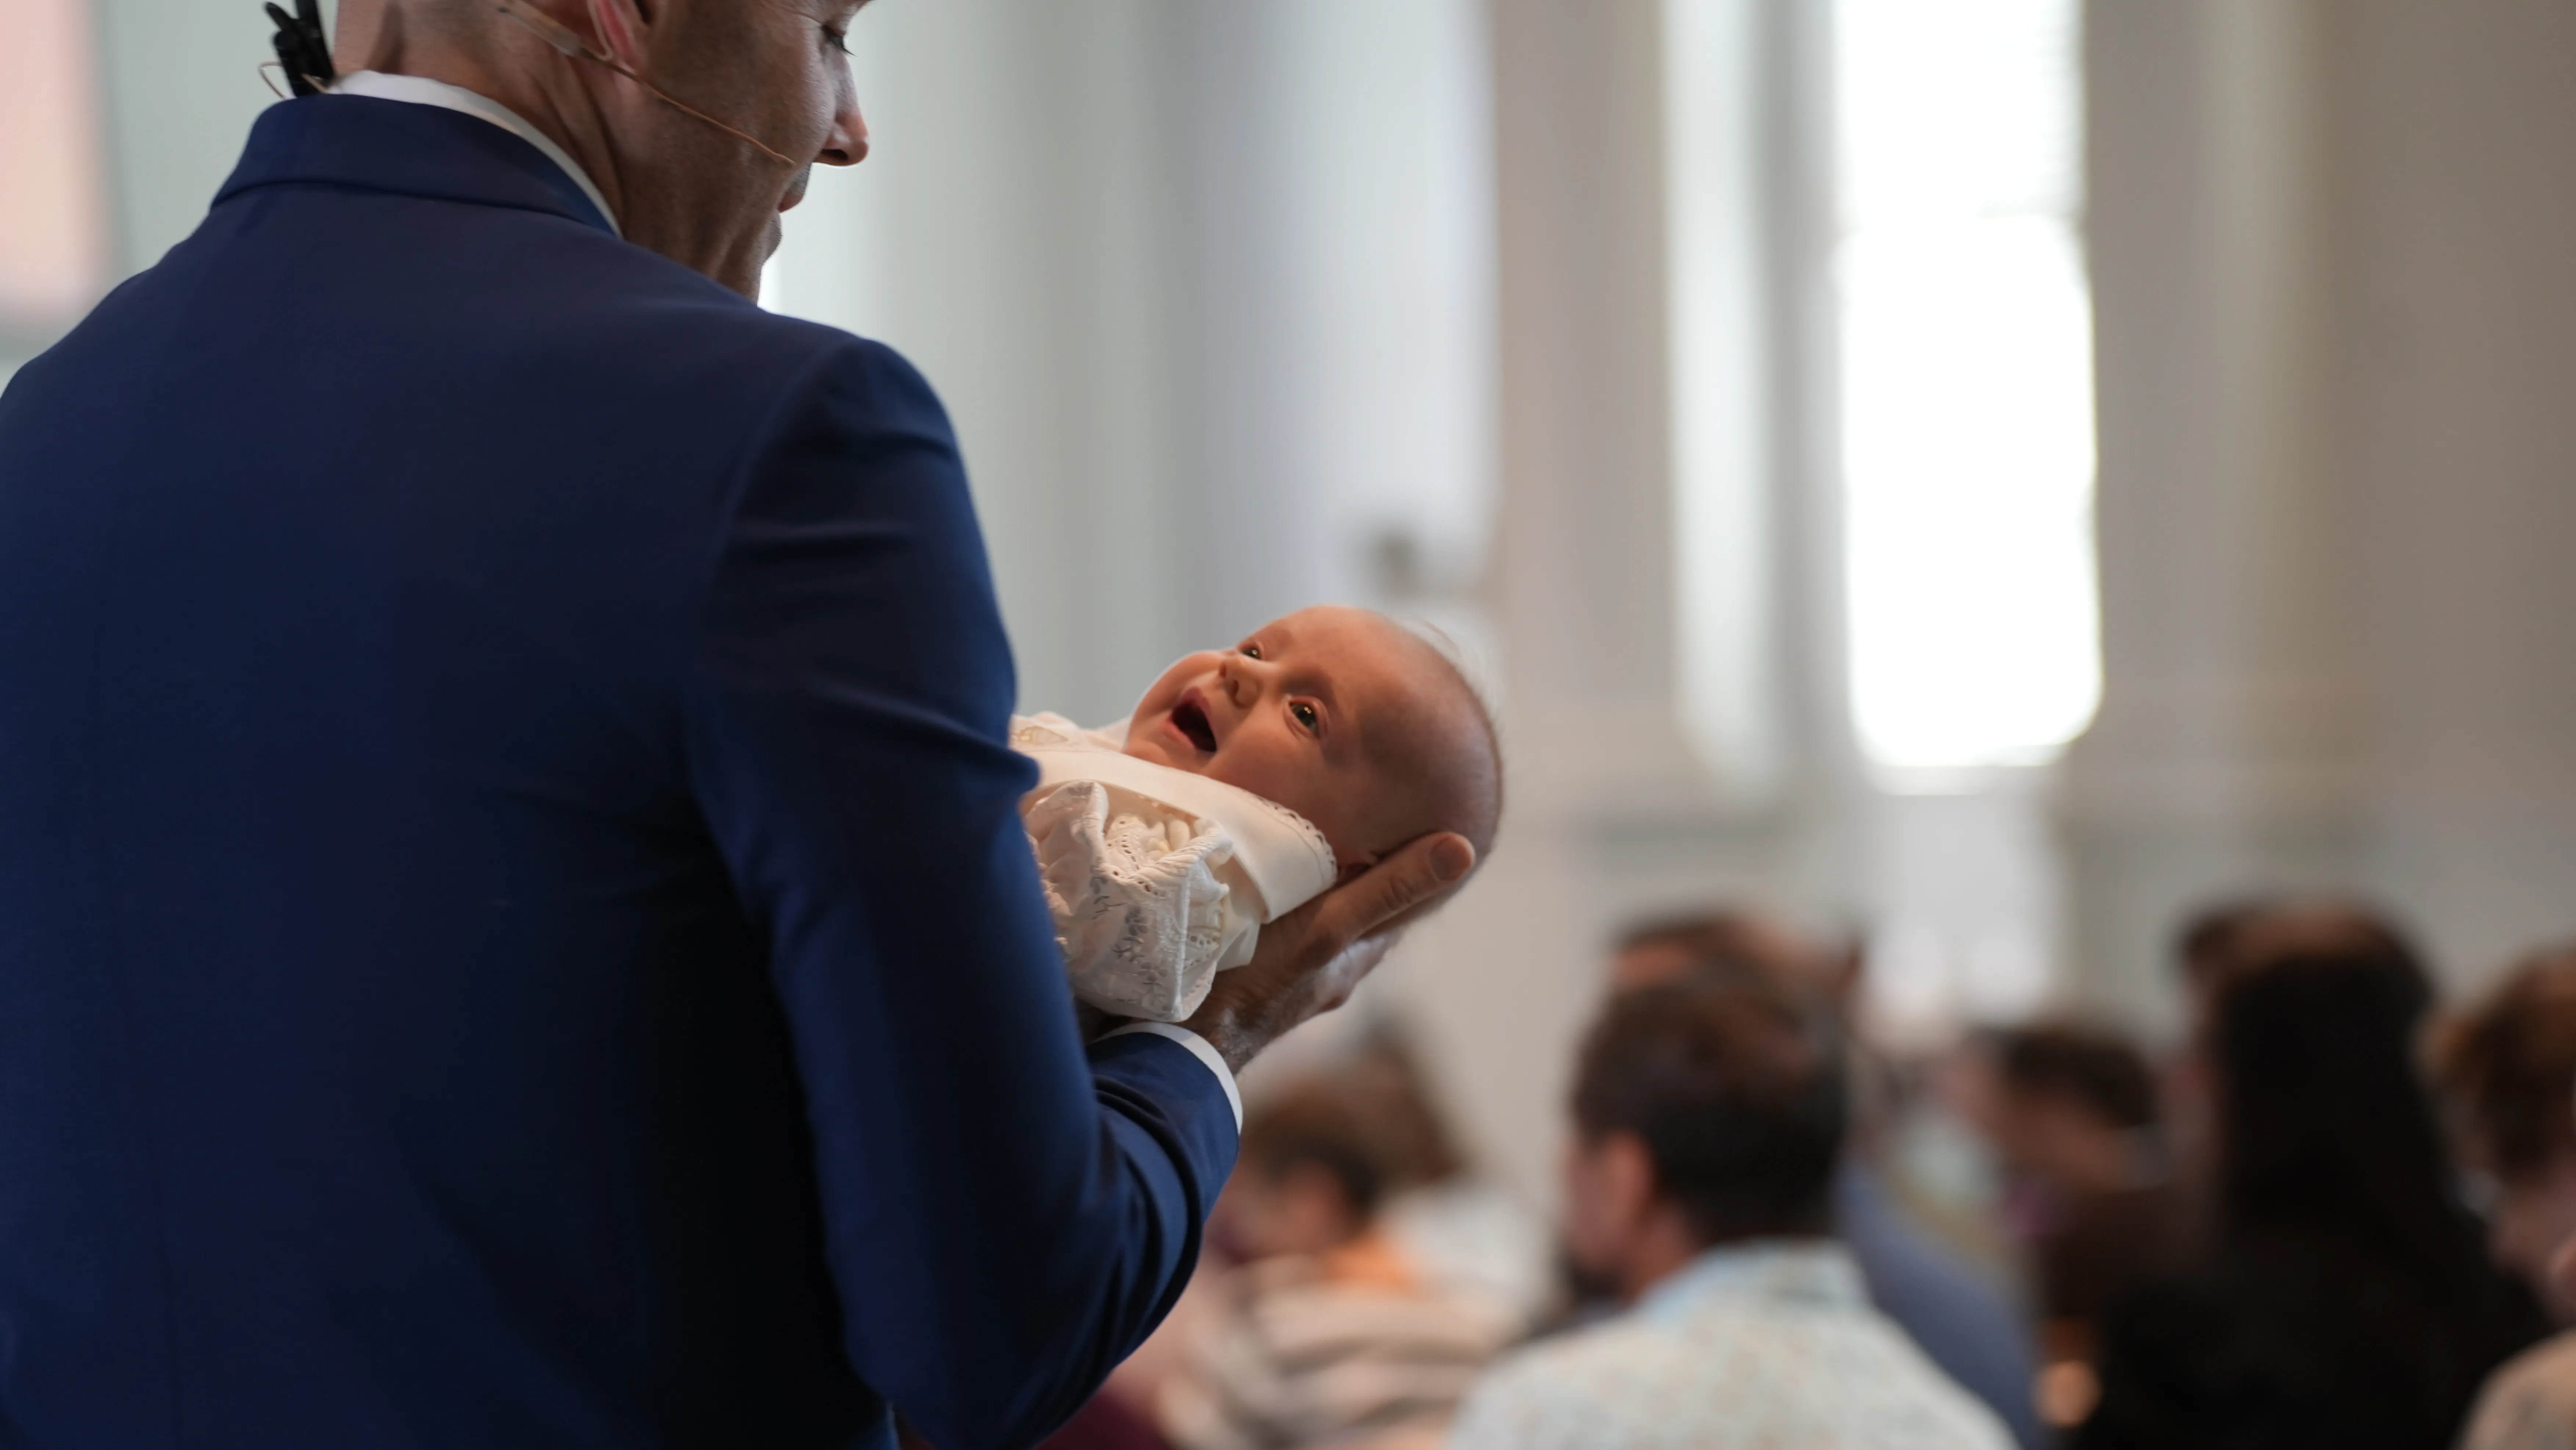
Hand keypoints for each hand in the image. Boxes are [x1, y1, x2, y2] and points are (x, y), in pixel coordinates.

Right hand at [1178, 832, 1475, 1072]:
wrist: (1173, 1046)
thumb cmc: (1254, 983)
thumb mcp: (1328, 928)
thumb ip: (1388, 890)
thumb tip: (1462, 850)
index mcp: (1351, 960)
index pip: (1396, 907)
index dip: (1404, 865)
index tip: (1403, 823)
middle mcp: (1323, 976)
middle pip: (1350, 914)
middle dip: (1350, 874)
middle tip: (1344, 822)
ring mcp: (1280, 984)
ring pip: (1306, 924)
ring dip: (1302, 891)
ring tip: (1290, 845)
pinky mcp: (1239, 981)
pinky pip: (1266, 934)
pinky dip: (1266, 907)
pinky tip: (1245, 886)